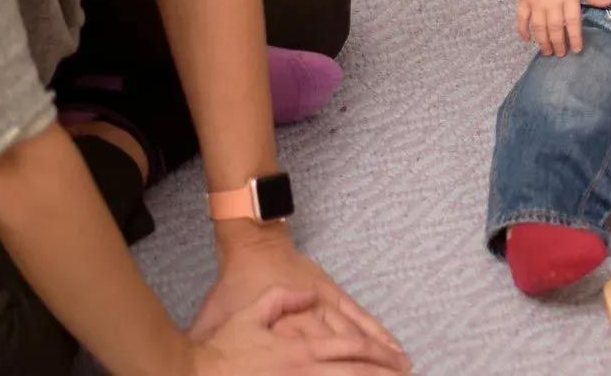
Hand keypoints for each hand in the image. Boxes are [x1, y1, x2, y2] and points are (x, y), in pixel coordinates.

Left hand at [193, 228, 405, 368]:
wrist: (252, 246)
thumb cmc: (233, 286)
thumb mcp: (216, 324)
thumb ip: (218, 343)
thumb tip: (207, 368)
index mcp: (285, 346)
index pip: (322, 369)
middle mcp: (310, 332)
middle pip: (346, 363)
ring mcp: (326, 311)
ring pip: (358, 343)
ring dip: (381, 362)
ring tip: (403, 375)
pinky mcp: (334, 296)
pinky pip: (360, 318)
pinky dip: (378, 333)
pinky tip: (394, 346)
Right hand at [515, 0, 610, 55]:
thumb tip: (609, 3)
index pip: (572, 21)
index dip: (575, 37)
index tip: (577, 49)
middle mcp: (552, 1)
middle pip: (555, 27)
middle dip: (558, 44)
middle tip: (560, 55)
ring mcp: (536, 1)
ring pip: (538, 26)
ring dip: (542, 42)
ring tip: (547, 52)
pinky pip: (521, 18)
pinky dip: (522, 30)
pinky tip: (527, 40)